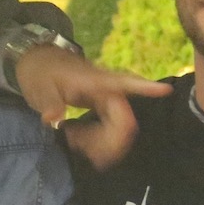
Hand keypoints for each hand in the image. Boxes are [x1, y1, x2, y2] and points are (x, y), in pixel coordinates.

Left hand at [13, 45, 169, 169]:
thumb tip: (52, 118)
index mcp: (94, 81)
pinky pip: (110, 127)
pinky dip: (97, 139)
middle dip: (107, 140)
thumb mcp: (38, 87)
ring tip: (71, 139)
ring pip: (119, 127)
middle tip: (74, 142)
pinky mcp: (103, 107)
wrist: (37, 62)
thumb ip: (48, 103)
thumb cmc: (40, 71)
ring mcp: (107, 98)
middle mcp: (107, 89)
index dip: (145, 87)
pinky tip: (77, 139)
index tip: (166, 90)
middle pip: (125, 119)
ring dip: (101, 142)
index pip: (124, 83)